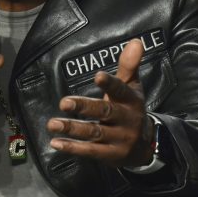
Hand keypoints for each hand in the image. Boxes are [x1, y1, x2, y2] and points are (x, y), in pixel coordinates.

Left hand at [47, 39, 152, 166]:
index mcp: (131, 100)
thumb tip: (136, 41)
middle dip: (84, 107)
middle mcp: (126, 120)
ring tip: (52, 124)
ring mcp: (119, 139)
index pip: (120, 90)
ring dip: (72, 129)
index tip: (97, 76)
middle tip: (63, 103)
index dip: (110, 84)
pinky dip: (73, 148)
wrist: (144, 147)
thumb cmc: (130, 109)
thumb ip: (129, 65)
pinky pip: (91, 152)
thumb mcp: (132, 87)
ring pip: (95, 133)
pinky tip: (56, 143)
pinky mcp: (111, 155)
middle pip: (105, 112)